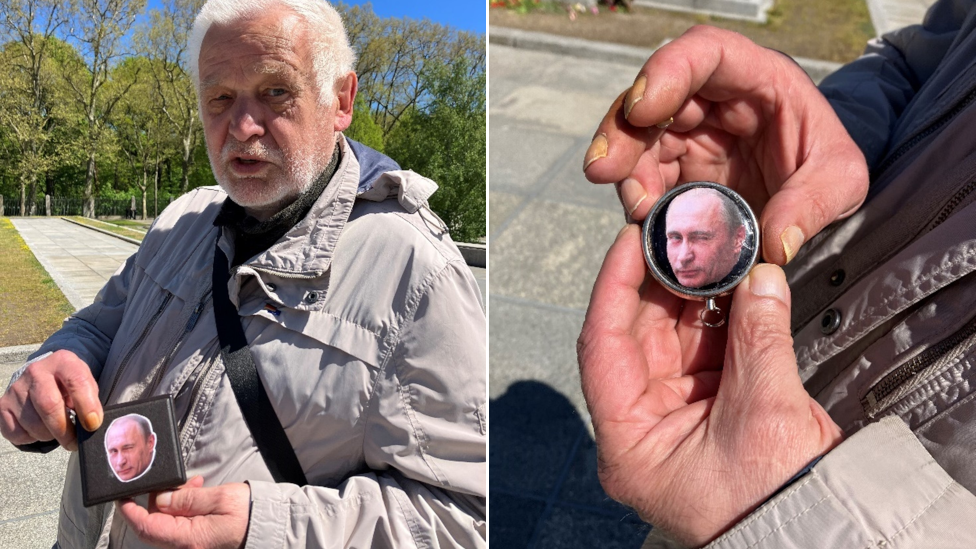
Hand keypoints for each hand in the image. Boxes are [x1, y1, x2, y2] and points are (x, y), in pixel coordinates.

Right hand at [0, 350, 101, 449]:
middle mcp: (36, 371)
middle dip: (64, 430)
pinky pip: (16, 432)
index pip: (76, 382)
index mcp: (63, 362)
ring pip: (33, 423)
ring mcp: (16, 388)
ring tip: (56, 431)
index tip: (93, 425)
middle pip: (49, 405)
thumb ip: (91, 400)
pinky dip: (30, 438)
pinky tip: (38, 429)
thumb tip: (92, 424)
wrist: (43, 378)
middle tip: (73, 442)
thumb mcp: (86, 384)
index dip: (87, 406)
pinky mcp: (3, 405)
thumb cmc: (70, 385)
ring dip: (48, 435)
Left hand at [117, 476, 250, 548]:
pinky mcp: (196, 540)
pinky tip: (196, 493)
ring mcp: (190, 545)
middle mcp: (186, 546)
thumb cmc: (249, 513)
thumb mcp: (219, 498)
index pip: (147, 527)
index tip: (123, 497)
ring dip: (173, 501)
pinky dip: (182, 508)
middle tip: (175, 481)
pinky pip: (178, 525)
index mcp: (189, 538)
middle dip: (158, 499)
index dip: (131, 512)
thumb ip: (187, 498)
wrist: (269, 526)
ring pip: (166, 522)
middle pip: (154, 524)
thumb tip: (160, 498)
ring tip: (194, 485)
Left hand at [577, 225, 842, 545]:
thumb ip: (758, 336)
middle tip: (680, 239)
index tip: (630, 241)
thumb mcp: (763, 413)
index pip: (604, 345)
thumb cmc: (776, 506)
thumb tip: (758, 280)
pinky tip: (735, 288)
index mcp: (629, 443)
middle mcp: (644, 429)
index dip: (615, 285)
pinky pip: (707, 352)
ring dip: (695, 298)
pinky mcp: (710, 411)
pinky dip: (721, 320)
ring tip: (712, 256)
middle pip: (638, 336)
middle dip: (661, 284)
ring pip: (674, 339)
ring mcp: (676, 418)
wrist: (821, 536)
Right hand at [583, 25, 868, 264]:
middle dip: (624, 131)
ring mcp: (688, 133)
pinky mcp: (674, 169)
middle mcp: (713, 99)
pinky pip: (644, 177)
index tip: (643, 108)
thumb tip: (776, 243)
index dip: (668, 71)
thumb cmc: (827, 169)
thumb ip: (814, 204)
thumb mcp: (843, 182)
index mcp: (758, 78)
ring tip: (635, 209)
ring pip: (638, 137)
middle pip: (653, 96)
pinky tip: (641, 222)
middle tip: (605, 170)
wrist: (815, 195)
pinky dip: (636, 198)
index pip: (706, 53)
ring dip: (624, 170)